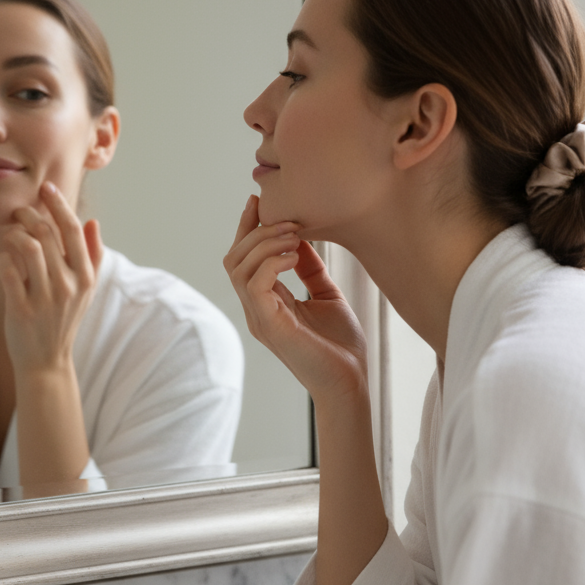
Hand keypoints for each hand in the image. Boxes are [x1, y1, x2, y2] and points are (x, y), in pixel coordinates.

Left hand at [0, 181, 104, 374]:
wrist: (47, 360)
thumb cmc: (65, 318)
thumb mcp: (86, 289)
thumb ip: (92, 254)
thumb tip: (93, 222)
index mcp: (86, 276)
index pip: (73, 229)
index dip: (58, 204)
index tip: (46, 187)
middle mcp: (68, 285)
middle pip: (47, 234)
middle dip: (29, 215)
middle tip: (19, 211)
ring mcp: (45, 298)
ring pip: (27, 247)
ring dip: (14, 233)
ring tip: (10, 233)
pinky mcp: (21, 309)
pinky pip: (7, 270)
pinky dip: (2, 258)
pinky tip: (3, 259)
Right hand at [223, 195, 367, 401]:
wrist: (351, 382)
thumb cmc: (341, 346)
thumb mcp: (326, 296)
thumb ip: (310, 270)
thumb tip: (302, 239)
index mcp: (266, 303)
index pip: (243, 259)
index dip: (247, 228)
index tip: (259, 202)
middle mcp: (256, 310)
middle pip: (234, 259)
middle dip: (253, 230)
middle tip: (284, 217)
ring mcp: (259, 318)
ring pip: (239, 268)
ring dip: (264, 243)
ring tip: (293, 234)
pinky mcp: (269, 325)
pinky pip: (254, 284)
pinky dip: (270, 262)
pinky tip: (293, 254)